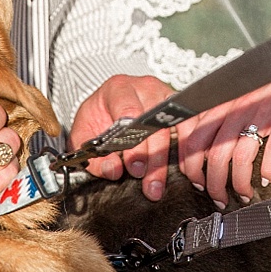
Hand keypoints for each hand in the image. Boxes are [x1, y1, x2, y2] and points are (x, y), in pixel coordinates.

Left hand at [69, 74, 174, 200]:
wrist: (106, 105)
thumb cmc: (98, 116)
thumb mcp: (83, 134)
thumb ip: (93, 155)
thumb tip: (113, 170)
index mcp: (118, 89)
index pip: (128, 111)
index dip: (132, 142)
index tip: (133, 166)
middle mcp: (144, 87)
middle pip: (153, 123)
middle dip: (150, 157)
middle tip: (145, 180)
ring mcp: (163, 94)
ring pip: (171, 127)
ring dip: (166, 159)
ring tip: (158, 184)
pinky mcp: (176, 106)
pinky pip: (187, 126)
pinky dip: (185, 149)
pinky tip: (181, 169)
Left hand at [177, 71, 270, 209]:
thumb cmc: (266, 83)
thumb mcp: (233, 95)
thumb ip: (216, 117)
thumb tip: (200, 146)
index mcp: (220, 106)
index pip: (194, 141)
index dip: (191, 167)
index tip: (198, 182)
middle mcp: (236, 111)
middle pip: (214, 157)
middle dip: (214, 185)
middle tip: (219, 198)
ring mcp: (259, 115)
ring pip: (240, 159)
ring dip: (239, 184)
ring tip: (244, 195)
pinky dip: (268, 169)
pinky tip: (266, 178)